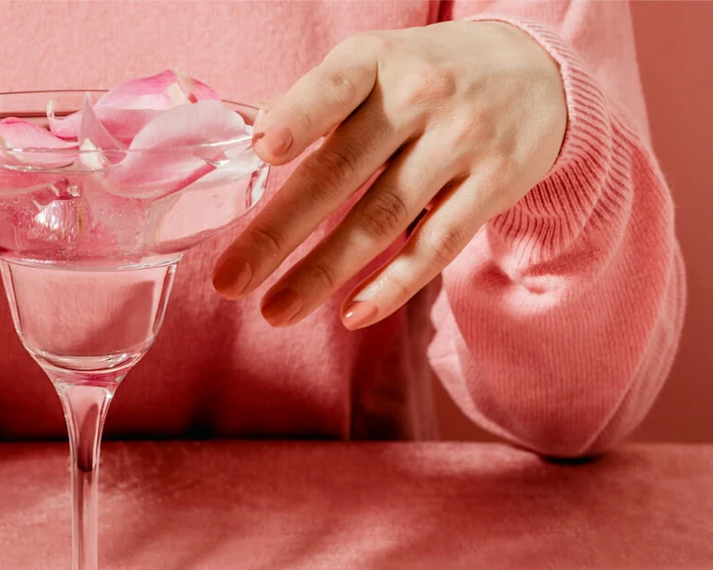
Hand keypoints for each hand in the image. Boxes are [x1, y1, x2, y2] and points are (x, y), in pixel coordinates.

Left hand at [213, 21, 565, 328]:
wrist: (536, 70)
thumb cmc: (424, 74)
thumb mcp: (373, 64)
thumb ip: (315, 103)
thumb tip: (244, 144)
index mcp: (375, 60)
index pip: (333, 87)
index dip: (298, 117)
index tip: (261, 151)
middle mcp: (419, 97)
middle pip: (339, 172)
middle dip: (278, 232)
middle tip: (228, 281)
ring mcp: (461, 142)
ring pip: (381, 219)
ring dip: (322, 273)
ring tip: (275, 312)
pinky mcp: (494, 185)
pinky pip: (436, 245)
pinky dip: (393, 285)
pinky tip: (352, 314)